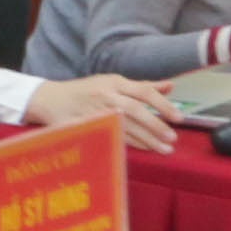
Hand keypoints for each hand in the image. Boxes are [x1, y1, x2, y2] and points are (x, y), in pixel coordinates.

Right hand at [26, 73, 182, 153]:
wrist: (51, 99)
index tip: (179, 118)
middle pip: (136, 110)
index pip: (143, 91)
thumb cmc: (86, 90)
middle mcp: (106, 95)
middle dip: (156, 125)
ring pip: (126, 126)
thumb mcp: (112, 82)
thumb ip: (142, 86)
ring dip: (148, 139)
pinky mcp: (88, 126)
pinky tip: (144, 149)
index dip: (163, 104)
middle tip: (173, 138)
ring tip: (165, 149)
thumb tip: (170, 86)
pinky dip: (131, 144)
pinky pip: (113, 136)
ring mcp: (96, 111)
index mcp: (113, 82)